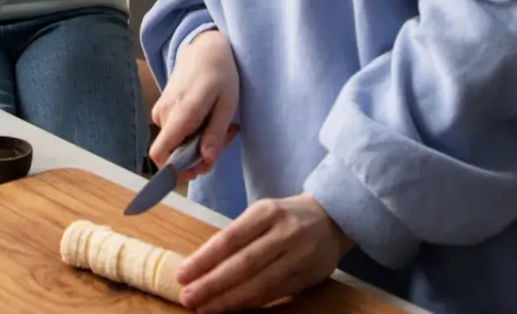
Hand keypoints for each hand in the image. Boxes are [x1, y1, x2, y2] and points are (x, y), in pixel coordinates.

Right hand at [150, 30, 239, 178]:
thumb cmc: (220, 73)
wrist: (204, 48)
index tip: (197, 169)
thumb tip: (206, 161)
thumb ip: (216, 133)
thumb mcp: (227, 104)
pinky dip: (193, 133)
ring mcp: (161, 111)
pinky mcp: (163, 109)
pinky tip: (209, 119)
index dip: (174, 170)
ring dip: (200, 143)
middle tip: (226, 137)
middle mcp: (164, 114)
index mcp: (181, 113)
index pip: (160, 153)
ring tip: (221, 124)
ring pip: (177, 144)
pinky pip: (175, 132)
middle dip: (200, 155)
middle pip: (174, 153)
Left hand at [176, 194, 354, 312]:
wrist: (333, 218)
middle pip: (243, 263)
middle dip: (212, 284)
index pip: (230, 238)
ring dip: (229, 299)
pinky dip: (249, 303)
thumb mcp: (262, 214)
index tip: (183, 274)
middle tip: (188, 297)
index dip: (204, 259)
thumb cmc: (287, 216)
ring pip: (259, 283)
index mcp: (267, 212)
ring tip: (205, 308)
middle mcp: (284, 233)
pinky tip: (231, 308)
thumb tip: (201, 265)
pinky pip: (273, 293)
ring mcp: (298, 256)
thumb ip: (237, 236)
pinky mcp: (307, 276)